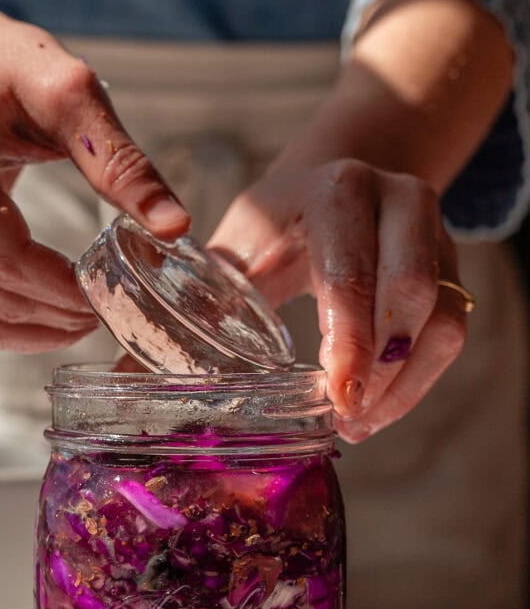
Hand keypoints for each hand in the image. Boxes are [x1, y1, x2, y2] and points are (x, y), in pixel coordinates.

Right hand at [0, 0, 188, 351]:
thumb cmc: (8, 70)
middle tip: (106, 314)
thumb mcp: (71, 94)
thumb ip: (121, 162)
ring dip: (32, 333)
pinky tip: (47, 322)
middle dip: (54, 314)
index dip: (60, 287)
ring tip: (82, 323)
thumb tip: (174, 226)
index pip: (3, 252)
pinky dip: (5, 330)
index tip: (107, 296)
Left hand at [209, 158, 467, 440]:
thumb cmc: (276, 226)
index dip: (349, 340)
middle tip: (345, 416)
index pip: (351, 271)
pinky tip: (379, 408)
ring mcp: (435, 234)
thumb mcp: (239, 247)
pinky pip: (452, 331)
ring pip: (444, 317)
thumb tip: (156, 365)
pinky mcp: (450, 268)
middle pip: (411, 289)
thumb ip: (206, 299)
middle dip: (380, 366)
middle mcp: (399, 201)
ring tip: (360, 423)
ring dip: (404, 382)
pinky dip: (418, 379)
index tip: (337, 397)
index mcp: (337, 192)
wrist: (331, 186)